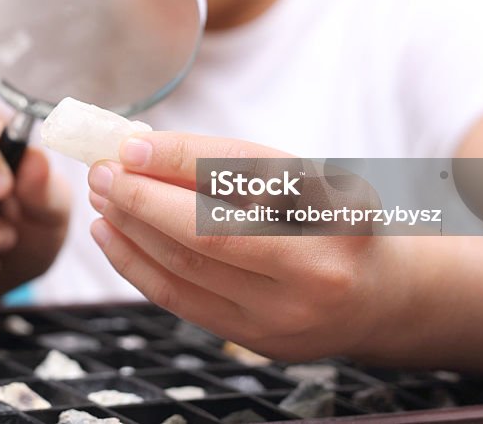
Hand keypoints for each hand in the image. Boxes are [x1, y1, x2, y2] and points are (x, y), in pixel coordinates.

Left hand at [86, 131, 408, 362]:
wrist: (379, 296)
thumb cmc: (329, 222)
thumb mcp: (303, 179)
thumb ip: (231, 165)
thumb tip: (142, 148)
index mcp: (337, 207)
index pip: (245, 173)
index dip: (180, 157)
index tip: (132, 144)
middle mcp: (318, 264)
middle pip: (207, 230)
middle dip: (142, 196)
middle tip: (104, 171)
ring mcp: (288, 312)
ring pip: (186, 266)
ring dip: (131, 227)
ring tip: (103, 197)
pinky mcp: (259, 340)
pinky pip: (181, 300)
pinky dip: (136, 265)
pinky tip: (110, 236)